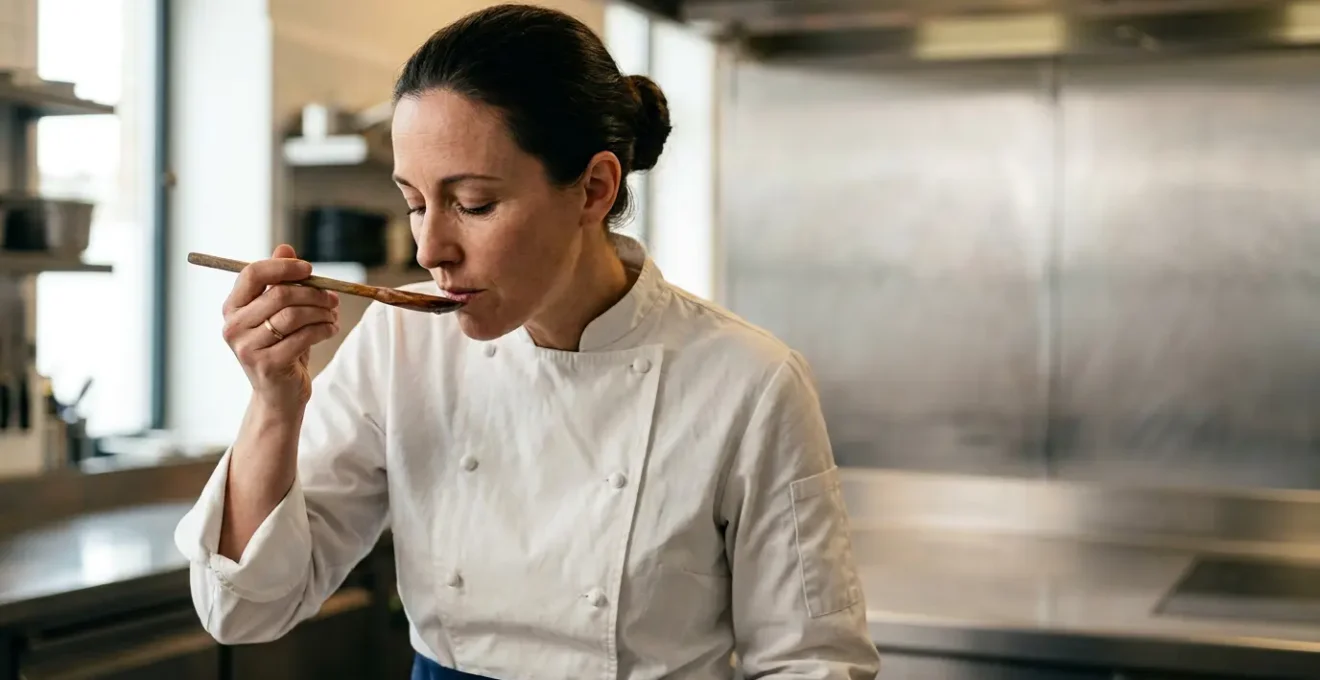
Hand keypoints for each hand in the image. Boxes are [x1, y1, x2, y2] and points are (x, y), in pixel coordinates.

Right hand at [222, 244, 339, 411]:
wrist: (279, 397)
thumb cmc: (281, 349)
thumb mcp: (279, 314)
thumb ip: (279, 282)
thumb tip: (285, 247)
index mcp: (232, 308)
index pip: (251, 274)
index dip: (283, 267)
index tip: (309, 269)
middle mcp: (233, 327)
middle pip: (279, 294)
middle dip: (313, 293)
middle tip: (332, 298)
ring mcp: (247, 348)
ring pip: (293, 315)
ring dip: (321, 312)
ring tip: (332, 316)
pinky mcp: (267, 365)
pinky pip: (303, 337)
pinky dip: (324, 329)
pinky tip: (330, 329)